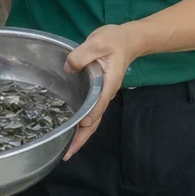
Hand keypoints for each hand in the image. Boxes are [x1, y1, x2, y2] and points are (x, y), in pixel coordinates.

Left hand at [62, 23, 142, 160]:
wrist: (127, 40)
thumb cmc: (114, 41)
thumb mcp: (98, 42)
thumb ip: (82, 54)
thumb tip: (68, 68)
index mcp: (107, 84)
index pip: (97, 105)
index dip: (88, 118)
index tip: (78, 129)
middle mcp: (106, 94)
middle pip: (94, 121)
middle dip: (82, 138)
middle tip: (67, 154)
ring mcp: (102, 95)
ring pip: (92, 120)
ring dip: (80, 135)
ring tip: (67, 150)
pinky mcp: (98, 93)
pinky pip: (90, 113)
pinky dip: (81, 125)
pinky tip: (71, 130)